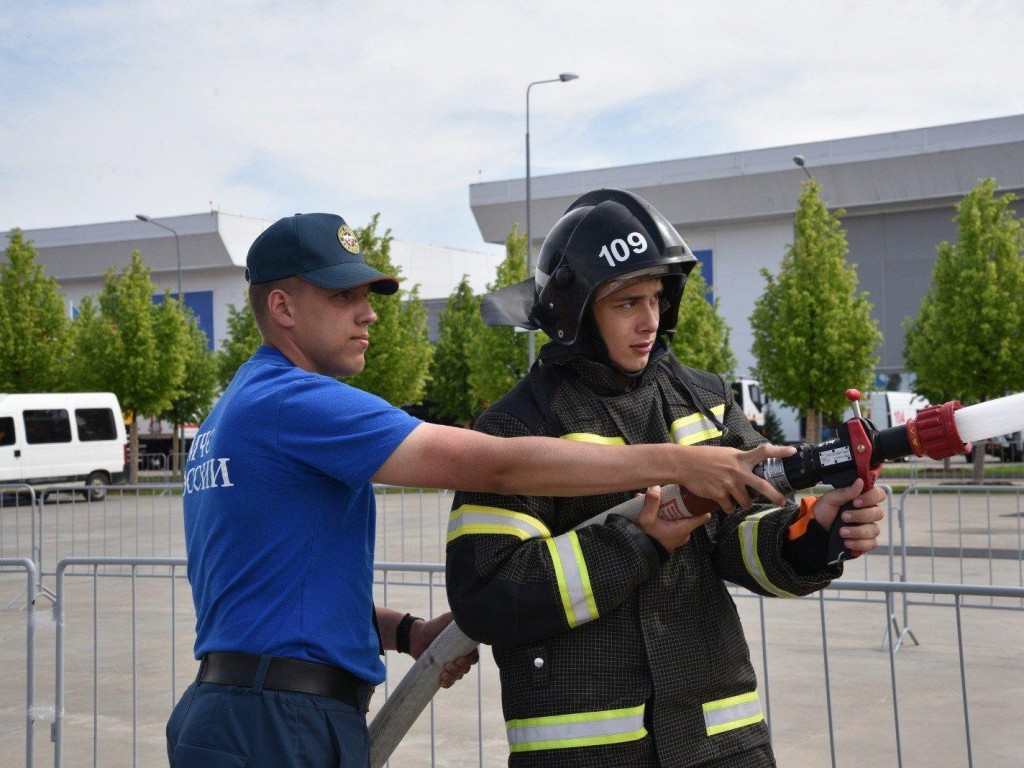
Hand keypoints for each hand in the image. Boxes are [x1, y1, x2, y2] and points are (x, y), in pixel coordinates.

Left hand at [410, 612, 479, 688]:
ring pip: (459, 676)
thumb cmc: (434, 627)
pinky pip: (449, 682)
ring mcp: (452, 665)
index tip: (458, 660)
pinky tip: (442, 682)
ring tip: (442, 674)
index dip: (468, 661)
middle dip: (458, 670)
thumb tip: (469, 613)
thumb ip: (459, 616)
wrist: (417, 637)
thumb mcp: (447, 619)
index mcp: (465, 646)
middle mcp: (461, 656)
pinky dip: (448, 684)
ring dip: (452, 677)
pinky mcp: (443, 672)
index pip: (473, 657)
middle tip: (447, 666)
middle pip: (466, 669)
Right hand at [635, 485, 710, 552]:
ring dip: (669, 509)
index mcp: (684, 528)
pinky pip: (672, 523)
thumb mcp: (646, 519)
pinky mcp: (671, 538)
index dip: (701, 504)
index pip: (703, 516)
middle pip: (689, 514)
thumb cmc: (646, 538)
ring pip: (679, 517)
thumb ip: (651, 502)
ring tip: (654, 501)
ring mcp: (678, 537)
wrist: (637, 554)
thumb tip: (656, 486)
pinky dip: (665, 516)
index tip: (695, 494)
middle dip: (679, 503)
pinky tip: (651, 510)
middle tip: (668, 494)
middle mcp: (684, 533)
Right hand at [675, 443, 796, 512]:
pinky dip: (728, 507)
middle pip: (762, 486)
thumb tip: (751, 466)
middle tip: (783, 502)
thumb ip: (740, 460)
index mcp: (740, 458)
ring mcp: (729, 483)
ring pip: (745, 502)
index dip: (780, 451)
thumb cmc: (704, 457)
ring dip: (744, 503)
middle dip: (775, 496)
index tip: (793, 452)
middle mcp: (737, 471)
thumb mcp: (725, 453)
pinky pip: (730, 507)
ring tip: (739, 500)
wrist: (684, 464)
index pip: (763, 451)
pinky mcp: (719, 494)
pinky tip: (724, 502)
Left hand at [812, 479, 885, 554]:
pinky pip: (871, 543)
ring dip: (858, 531)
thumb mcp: (831, 498)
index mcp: (863, 498)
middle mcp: (869, 512)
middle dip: (860, 516)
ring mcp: (869, 527)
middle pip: (878, 513)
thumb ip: (846, 491)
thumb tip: (860, 481)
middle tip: (843, 517)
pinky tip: (847, 542)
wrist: (817, 526)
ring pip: (874, 530)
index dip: (871, 498)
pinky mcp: (866, 540)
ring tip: (842, 532)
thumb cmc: (826, 509)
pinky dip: (859, 543)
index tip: (856, 502)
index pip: (879, 495)